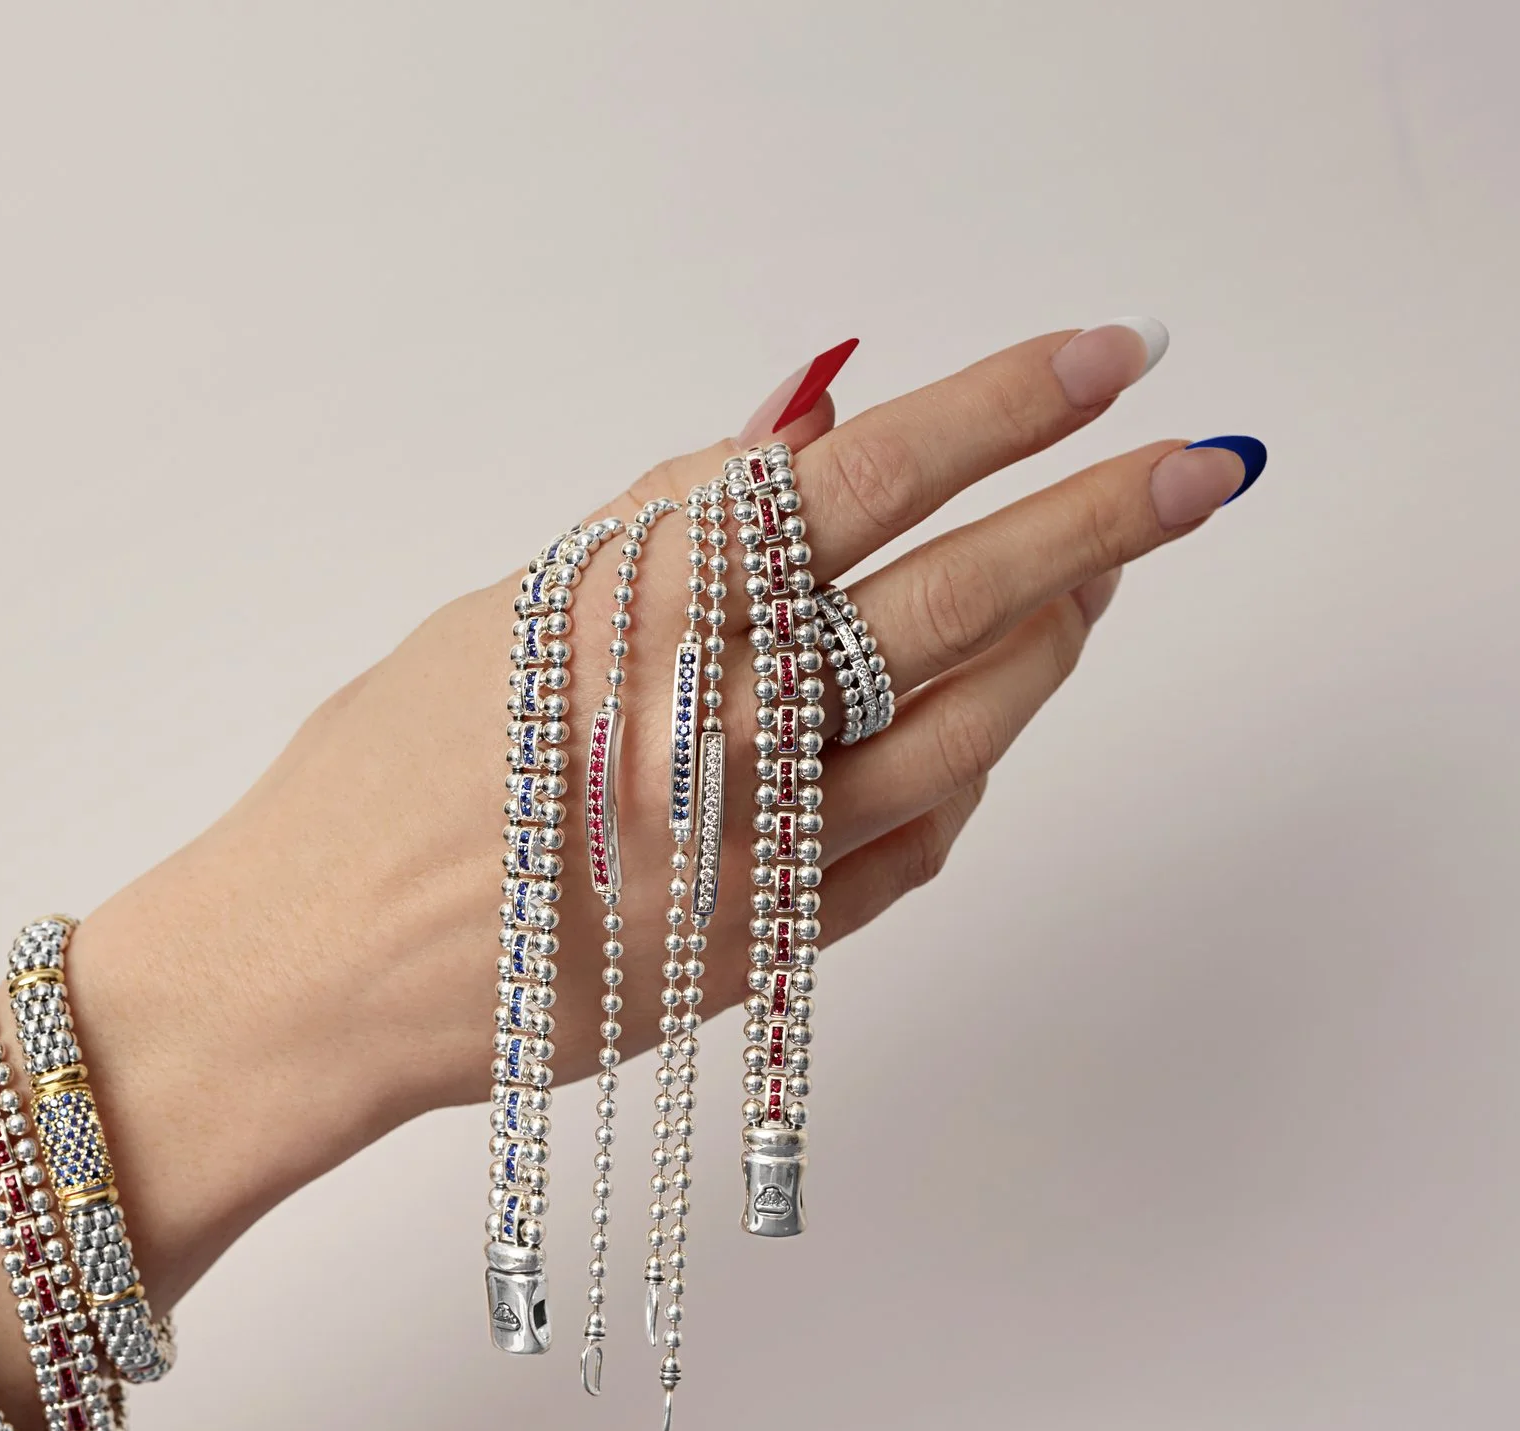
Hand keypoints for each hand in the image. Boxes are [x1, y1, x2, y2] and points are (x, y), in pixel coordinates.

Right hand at [70, 324, 1263, 1246]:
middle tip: (1207, 466)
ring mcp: (760, 856)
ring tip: (1090, 582)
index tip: (1107, 356)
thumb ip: (662, 527)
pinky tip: (981, 715)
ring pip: (974, 731)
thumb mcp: (505, 614)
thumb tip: (806, 438)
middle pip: (963, 602)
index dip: (1003, 407)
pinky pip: (923, 844)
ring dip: (1053, 645)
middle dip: (1107, 521)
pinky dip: (969, 765)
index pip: (865, 479)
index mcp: (642, 618)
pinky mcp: (771, 950)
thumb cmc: (376, 782)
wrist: (312, 983)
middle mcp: (722, 731)